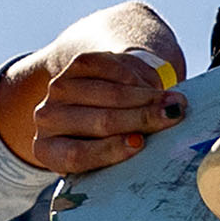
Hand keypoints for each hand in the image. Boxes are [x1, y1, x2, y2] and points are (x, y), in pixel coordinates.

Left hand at [31, 49, 185, 175]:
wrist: (97, 103)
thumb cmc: (106, 140)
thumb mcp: (106, 156)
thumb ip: (118, 154)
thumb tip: (145, 140)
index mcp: (48, 151)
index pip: (77, 155)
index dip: (110, 150)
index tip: (140, 143)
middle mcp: (47, 120)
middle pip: (99, 122)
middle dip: (140, 119)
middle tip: (171, 117)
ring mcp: (59, 89)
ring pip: (108, 93)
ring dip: (145, 98)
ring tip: (173, 101)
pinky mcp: (76, 64)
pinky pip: (110, 68)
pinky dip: (136, 78)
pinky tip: (154, 86)